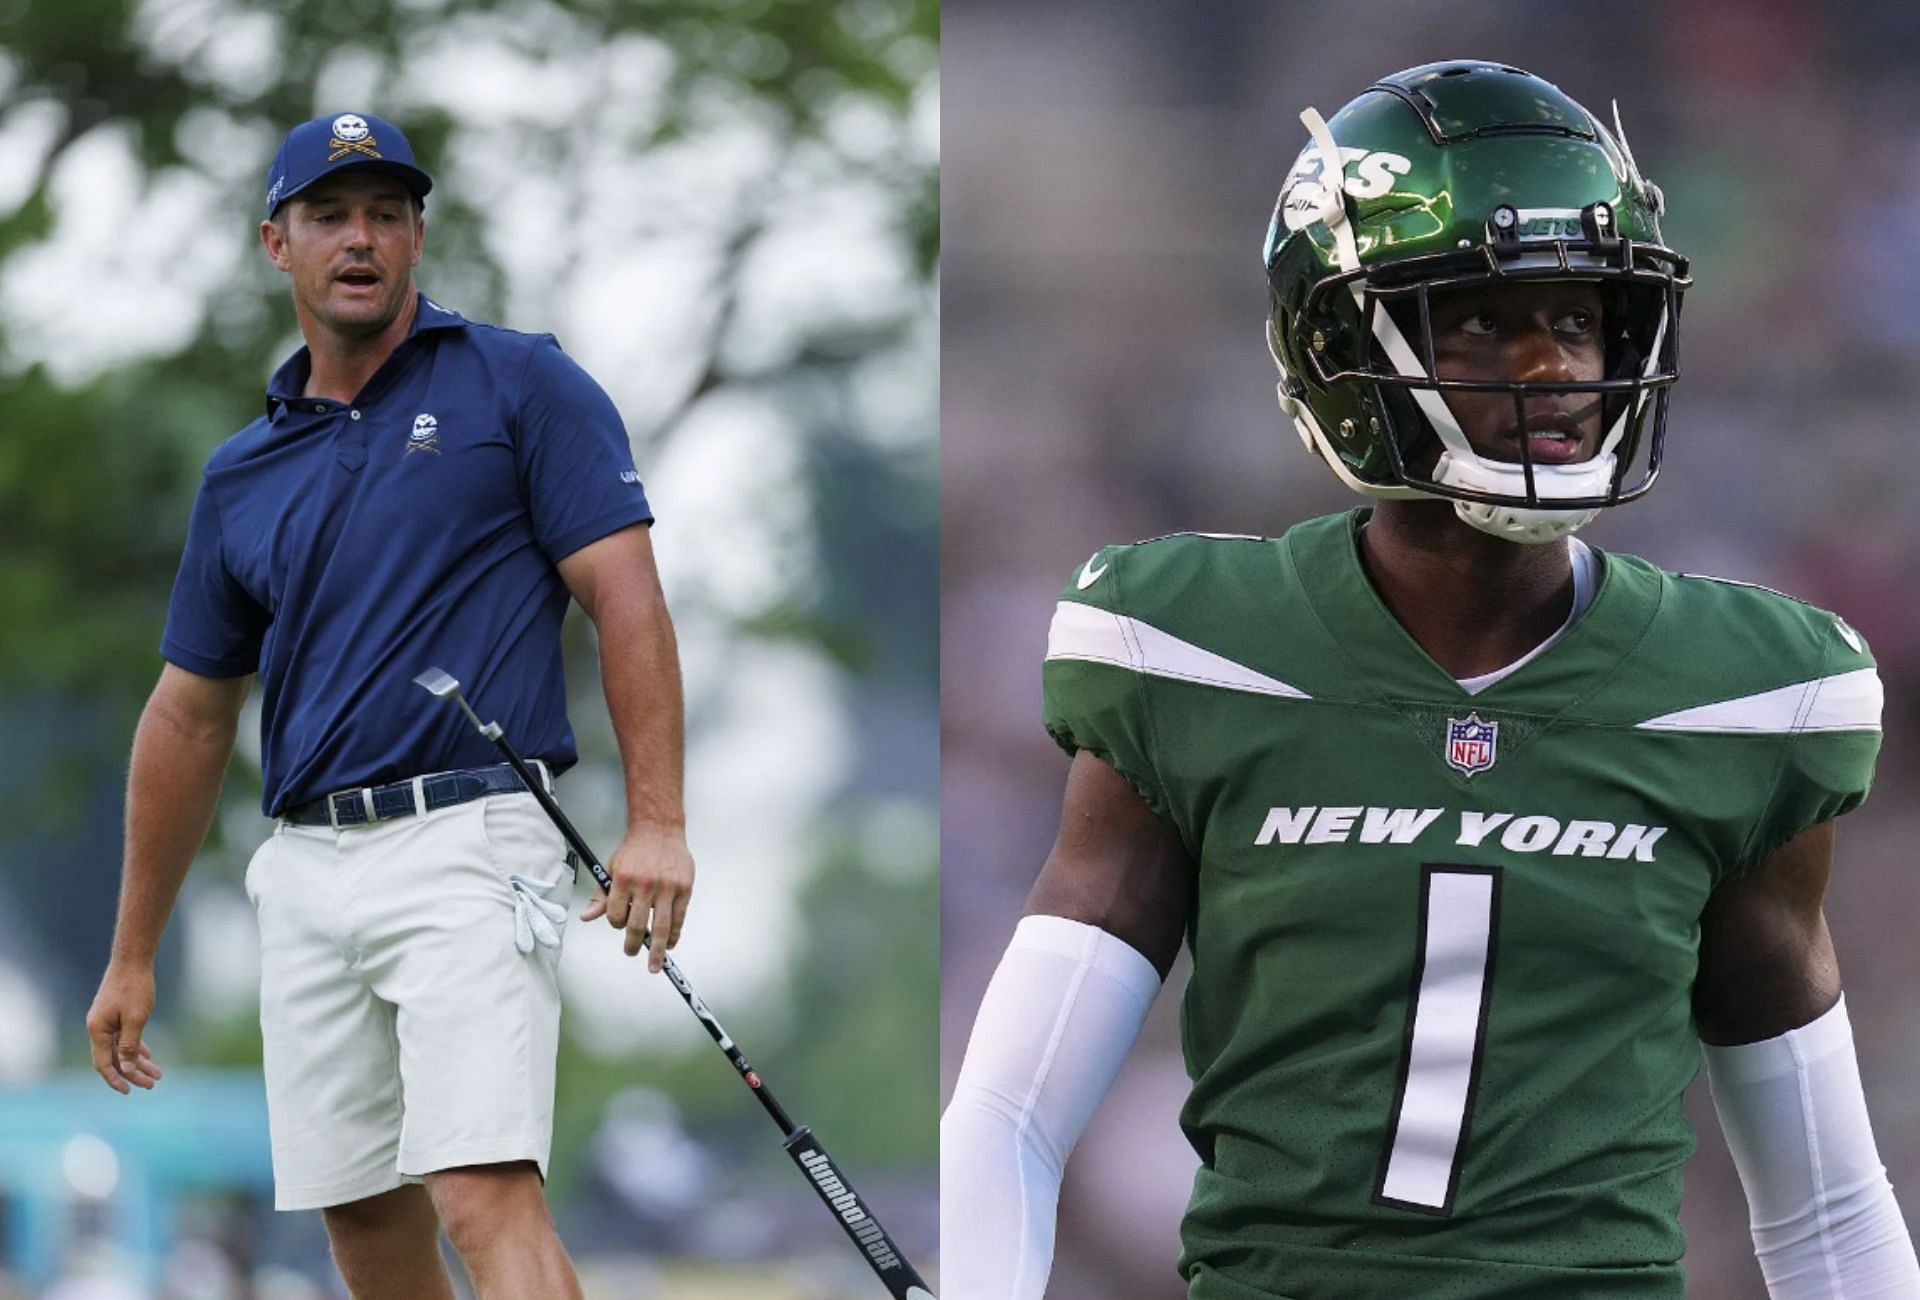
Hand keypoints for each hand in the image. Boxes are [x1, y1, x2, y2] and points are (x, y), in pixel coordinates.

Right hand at [85, 961, 164, 1093]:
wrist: (133, 960)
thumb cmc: (135, 988)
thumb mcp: (135, 1019)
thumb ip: (129, 1045)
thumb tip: (127, 1069)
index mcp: (98, 1030)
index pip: (103, 1064)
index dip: (116, 1080)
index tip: (130, 1091)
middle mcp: (98, 1028)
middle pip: (113, 1059)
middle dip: (133, 1073)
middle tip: (153, 1084)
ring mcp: (106, 1021)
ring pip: (121, 1049)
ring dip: (137, 1062)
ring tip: (157, 1074)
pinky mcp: (115, 1015)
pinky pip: (124, 1038)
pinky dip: (136, 1048)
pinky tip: (149, 1057)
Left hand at [581, 822, 693, 972]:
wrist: (659, 829)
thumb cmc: (635, 849)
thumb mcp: (611, 868)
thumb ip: (602, 895)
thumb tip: (587, 916)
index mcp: (623, 880)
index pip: (616, 915)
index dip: (616, 925)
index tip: (620, 926)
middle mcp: (645, 885)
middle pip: (637, 926)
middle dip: (633, 945)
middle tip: (632, 953)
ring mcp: (666, 887)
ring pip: (661, 926)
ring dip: (657, 949)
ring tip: (655, 962)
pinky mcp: (684, 887)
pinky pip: (679, 917)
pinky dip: (675, 934)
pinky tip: (670, 942)